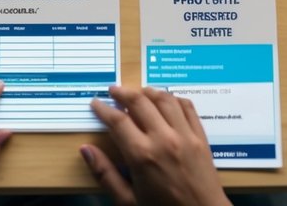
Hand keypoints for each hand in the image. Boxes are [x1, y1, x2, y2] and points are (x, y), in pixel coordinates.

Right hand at [80, 85, 229, 205]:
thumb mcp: (128, 201)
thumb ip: (105, 174)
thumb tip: (85, 149)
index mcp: (142, 156)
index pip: (117, 121)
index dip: (103, 109)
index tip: (95, 103)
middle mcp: (164, 139)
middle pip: (139, 101)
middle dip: (123, 92)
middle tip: (113, 91)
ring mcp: (185, 135)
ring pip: (164, 99)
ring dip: (148, 91)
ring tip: (137, 92)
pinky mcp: (201, 137)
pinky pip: (187, 107)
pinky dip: (174, 98)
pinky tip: (165, 100)